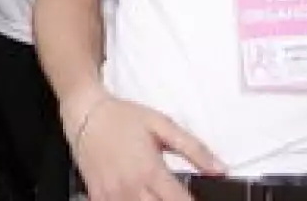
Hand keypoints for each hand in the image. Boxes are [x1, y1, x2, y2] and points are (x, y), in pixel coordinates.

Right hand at [71, 96, 222, 200]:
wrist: (85, 113)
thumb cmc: (123, 117)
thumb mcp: (162, 125)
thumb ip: (194, 149)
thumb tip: (221, 169)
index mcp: (150, 170)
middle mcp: (131, 188)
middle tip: (176, 197)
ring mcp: (112, 196)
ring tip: (158, 195)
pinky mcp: (98, 197)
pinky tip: (139, 197)